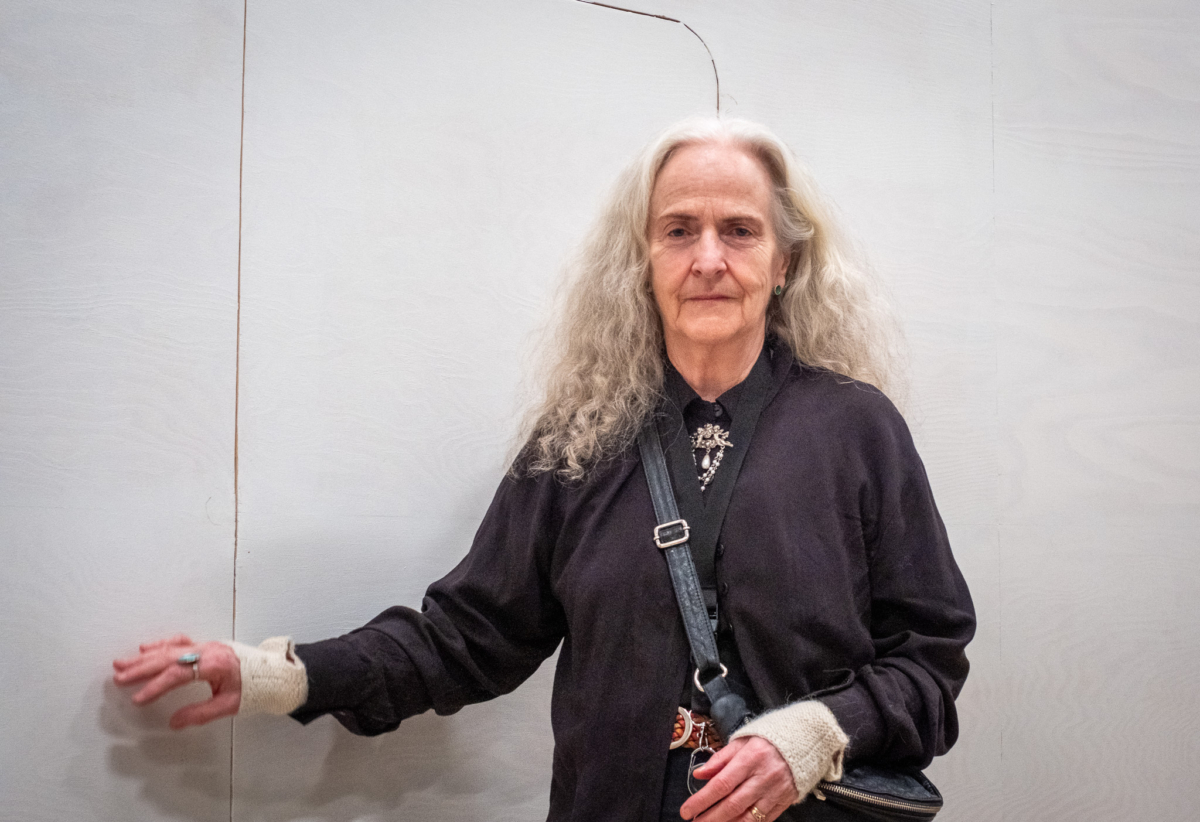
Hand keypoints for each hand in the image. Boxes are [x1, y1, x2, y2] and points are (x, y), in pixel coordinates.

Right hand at [112, 634, 241, 728]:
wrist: (271, 671)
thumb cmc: (253, 688)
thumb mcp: (230, 705)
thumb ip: (201, 713)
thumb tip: (174, 723)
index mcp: (214, 664)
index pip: (178, 675)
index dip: (156, 687)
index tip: (138, 699)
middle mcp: (207, 650)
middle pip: (169, 658)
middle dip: (142, 668)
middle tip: (119, 678)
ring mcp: (205, 645)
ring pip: (170, 649)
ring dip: (145, 657)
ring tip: (122, 664)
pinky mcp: (205, 645)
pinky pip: (179, 642)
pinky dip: (161, 645)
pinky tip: (145, 649)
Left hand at [679, 736, 798, 821]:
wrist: (805, 742)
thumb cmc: (769, 740)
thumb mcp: (742, 741)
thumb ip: (720, 759)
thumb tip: (699, 773)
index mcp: (751, 758)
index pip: (721, 784)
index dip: (701, 800)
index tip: (686, 810)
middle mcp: (763, 777)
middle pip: (732, 804)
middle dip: (710, 818)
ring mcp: (775, 792)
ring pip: (747, 817)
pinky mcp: (784, 802)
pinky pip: (763, 821)